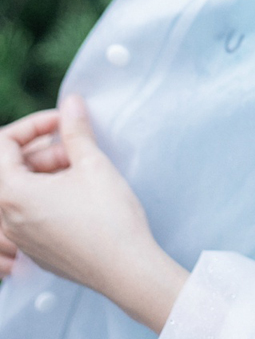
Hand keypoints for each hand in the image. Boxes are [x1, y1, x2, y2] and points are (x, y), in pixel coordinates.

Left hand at [0, 96, 187, 332]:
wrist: (125, 269)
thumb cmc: (109, 218)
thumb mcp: (92, 164)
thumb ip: (75, 129)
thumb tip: (70, 103)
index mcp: (14, 194)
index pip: (4, 145)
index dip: (35, 124)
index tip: (62, 121)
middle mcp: (8, 219)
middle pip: (14, 167)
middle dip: (45, 149)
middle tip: (80, 148)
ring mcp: (21, 239)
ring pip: (23, 190)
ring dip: (49, 171)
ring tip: (84, 171)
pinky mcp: (36, 251)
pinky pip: (31, 212)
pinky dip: (50, 194)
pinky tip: (81, 193)